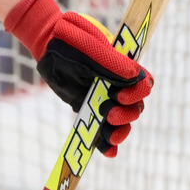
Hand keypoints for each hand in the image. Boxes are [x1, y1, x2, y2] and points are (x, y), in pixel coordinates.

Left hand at [6, 0, 152, 156]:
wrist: (45, 44)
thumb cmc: (68, 38)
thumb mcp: (86, 44)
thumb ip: (108, 58)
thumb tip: (134, 75)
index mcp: (123, 66)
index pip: (143, 84)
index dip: (137, 93)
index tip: (118, 96)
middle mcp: (117, 84)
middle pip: (136, 106)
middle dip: (127, 115)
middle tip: (109, 115)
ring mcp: (103, 98)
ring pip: (123, 121)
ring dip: (121, 131)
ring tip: (109, 135)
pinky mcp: (89, 109)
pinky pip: (102, 130)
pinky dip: (107, 144)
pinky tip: (107, 151)